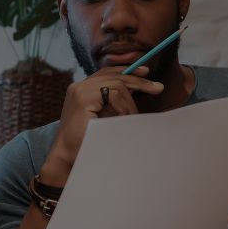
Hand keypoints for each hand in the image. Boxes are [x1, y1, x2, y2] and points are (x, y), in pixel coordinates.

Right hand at [39, 66, 164, 184]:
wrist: (69, 157)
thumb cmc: (87, 140)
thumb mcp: (103, 116)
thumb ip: (113, 102)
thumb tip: (136, 89)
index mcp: (81, 89)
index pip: (106, 72)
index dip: (126, 71)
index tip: (145, 72)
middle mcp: (78, 86)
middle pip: (114, 75)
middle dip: (138, 81)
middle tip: (158, 88)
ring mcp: (79, 90)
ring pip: (117, 85)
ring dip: (129, 103)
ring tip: (132, 118)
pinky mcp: (83, 98)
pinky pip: (113, 93)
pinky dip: (123, 106)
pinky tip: (124, 118)